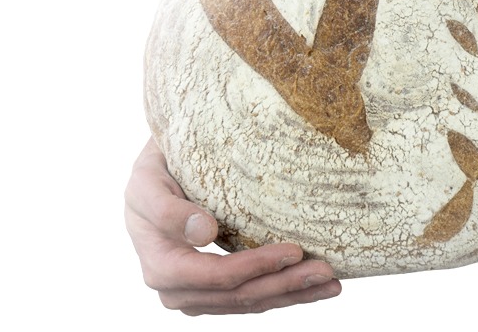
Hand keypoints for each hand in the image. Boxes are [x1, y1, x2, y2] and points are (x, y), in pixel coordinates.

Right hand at [125, 137, 341, 314]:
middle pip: (240, 296)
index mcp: (161, 266)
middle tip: (326, 271)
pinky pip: (250, 297)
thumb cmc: (149, 174)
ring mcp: (197, 295)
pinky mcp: (213, 291)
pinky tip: (311, 288)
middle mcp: (178, 291)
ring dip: (292, 294)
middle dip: (286, 285)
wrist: (149, 180)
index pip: (216, 275)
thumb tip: (204, 233)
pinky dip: (282, 293)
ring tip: (330, 284)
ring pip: (250, 302)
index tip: (294, 249)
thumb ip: (168, 209)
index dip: (256, 267)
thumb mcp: (147, 181)